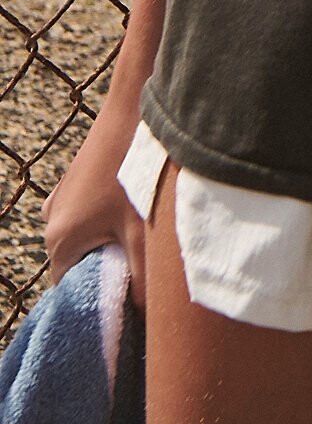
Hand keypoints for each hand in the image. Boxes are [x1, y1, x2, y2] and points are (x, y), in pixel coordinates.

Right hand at [42, 102, 148, 309]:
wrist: (138, 104)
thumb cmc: (138, 170)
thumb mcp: (143, 233)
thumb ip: (142, 282)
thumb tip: (146, 319)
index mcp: (60, 240)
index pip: (71, 294)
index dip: (99, 306)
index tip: (128, 309)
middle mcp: (53, 219)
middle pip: (79, 266)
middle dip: (108, 274)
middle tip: (143, 275)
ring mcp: (64, 196)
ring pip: (87, 238)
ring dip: (112, 245)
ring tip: (145, 241)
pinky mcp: (78, 178)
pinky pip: (91, 214)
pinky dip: (111, 221)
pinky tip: (140, 212)